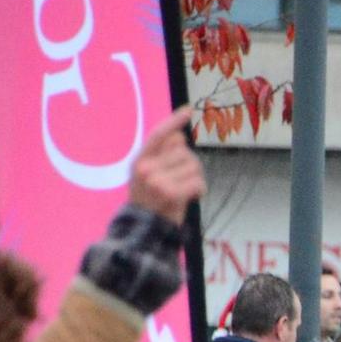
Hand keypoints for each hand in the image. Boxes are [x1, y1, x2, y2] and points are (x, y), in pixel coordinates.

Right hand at [128, 106, 205, 224]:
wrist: (146, 231)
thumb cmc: (152, 203)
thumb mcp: (149, 176)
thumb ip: (162, 156)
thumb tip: (180, 137)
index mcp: (140, 160)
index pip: (158, 135)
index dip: (174, 121)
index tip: (188, 110)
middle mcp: (146, 168)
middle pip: (184, 151)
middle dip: (190, 165)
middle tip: (183, 182)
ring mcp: (157, 180)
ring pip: (193, 165)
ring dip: (196, 178)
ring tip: (185, 191)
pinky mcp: (171, 193)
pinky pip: (198, 181)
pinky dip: (200, 189)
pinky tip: (193, 197)